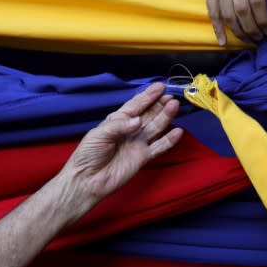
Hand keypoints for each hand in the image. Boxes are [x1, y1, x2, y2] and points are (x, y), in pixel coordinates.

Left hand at [63, 83, 182, 202]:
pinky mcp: (143, 157)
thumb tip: (139, 121)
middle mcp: (131, 130)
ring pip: (156, 127)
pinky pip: (159, 147)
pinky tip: (178, 132)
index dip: (148, 96)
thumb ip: (120, 126)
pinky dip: (169, 140)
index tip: (160, 87)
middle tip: (171, 96)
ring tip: (174, 106)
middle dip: (160, 105)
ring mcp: (138, 143)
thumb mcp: (99, 134)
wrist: (88, 180)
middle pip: (149, 114)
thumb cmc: (88, 154)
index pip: (136, 105)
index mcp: (118, 120)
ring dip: (166, 117)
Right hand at [204, 0, 266, 44]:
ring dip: (238, 31)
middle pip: (242, 10)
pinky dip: (217, 28)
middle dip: (251, 29)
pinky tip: (223, 41)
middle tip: (259, 38)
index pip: (257, 1)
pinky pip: (212, 11)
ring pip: (227, 13)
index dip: (263, 20)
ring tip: (247, 39)